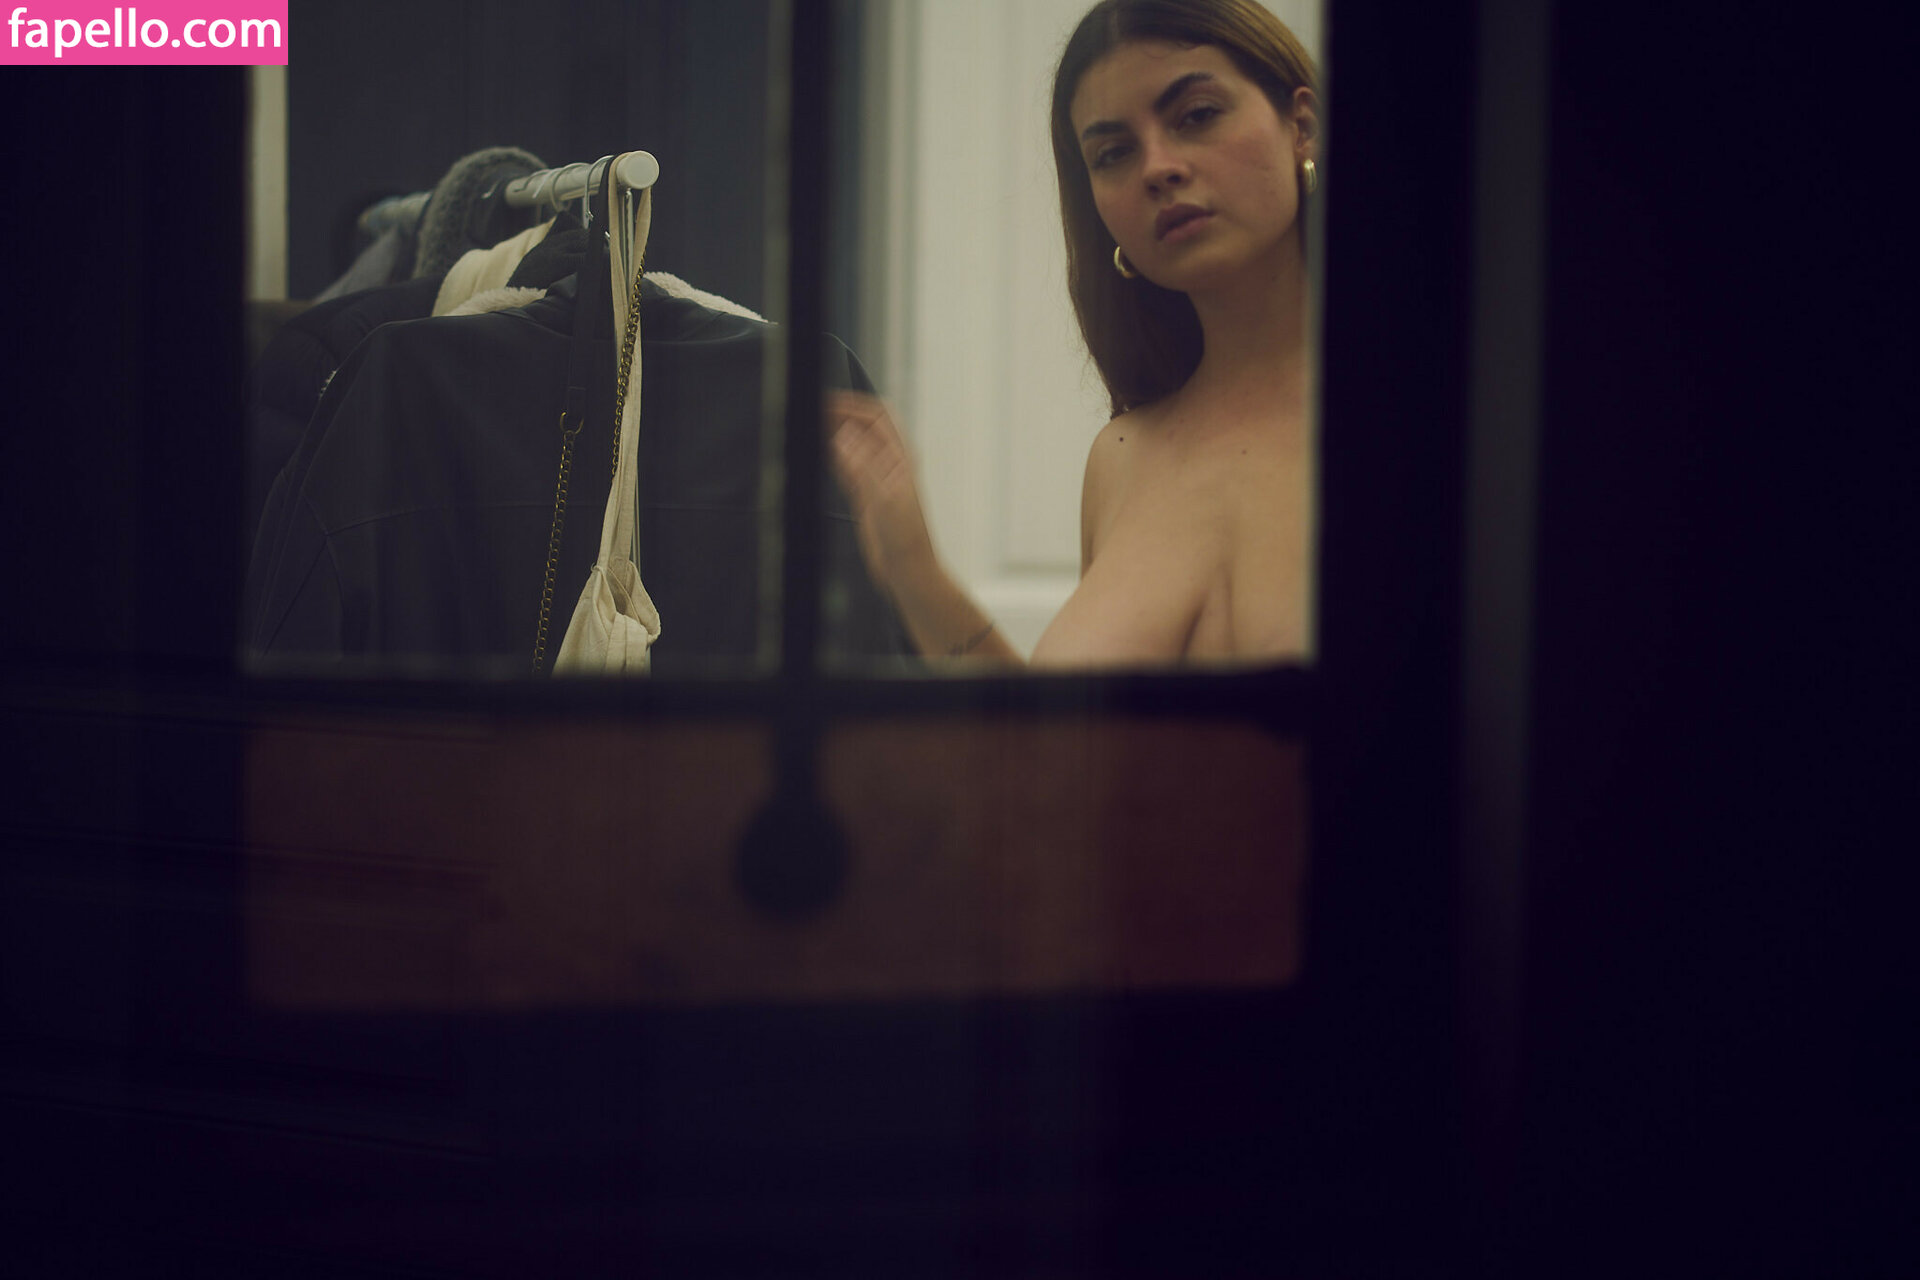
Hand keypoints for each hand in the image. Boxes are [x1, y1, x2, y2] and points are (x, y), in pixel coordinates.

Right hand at [825, 390, 937, 592]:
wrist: (908, 569)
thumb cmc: (907, 538)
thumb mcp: (884, 499)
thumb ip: (862, 467)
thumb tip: (841, 437)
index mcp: (902, 456)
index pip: (876, 416)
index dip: (852, 404)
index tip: (826, 401)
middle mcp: (890, 462)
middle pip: (863, 425)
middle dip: (840, 414)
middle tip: (813, 409)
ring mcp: (877, 477)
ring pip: (852, 444)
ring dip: (834, 432)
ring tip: (810, 423)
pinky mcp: (865, 495)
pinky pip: (846, 467)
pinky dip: (832, 456)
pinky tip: (817, 451)